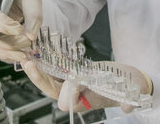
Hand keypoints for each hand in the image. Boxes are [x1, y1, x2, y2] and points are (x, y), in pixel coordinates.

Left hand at [23, 61, 152, 112]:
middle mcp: (76, 95)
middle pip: (52, 90)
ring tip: (27, 57)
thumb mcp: (128, 91)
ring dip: (39, 70)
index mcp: (86, 102)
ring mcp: (72, 84)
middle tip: (29, 65)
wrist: (131, 80)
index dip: (66, 91)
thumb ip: (127, 100)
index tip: (68, 79)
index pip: (68, 101)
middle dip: (40, 78)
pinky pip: (55, 70)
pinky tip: (38, 52)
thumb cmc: (130, 87)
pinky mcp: (72, 73)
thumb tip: (127, 107)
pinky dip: (46, 62)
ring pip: (50, 80)